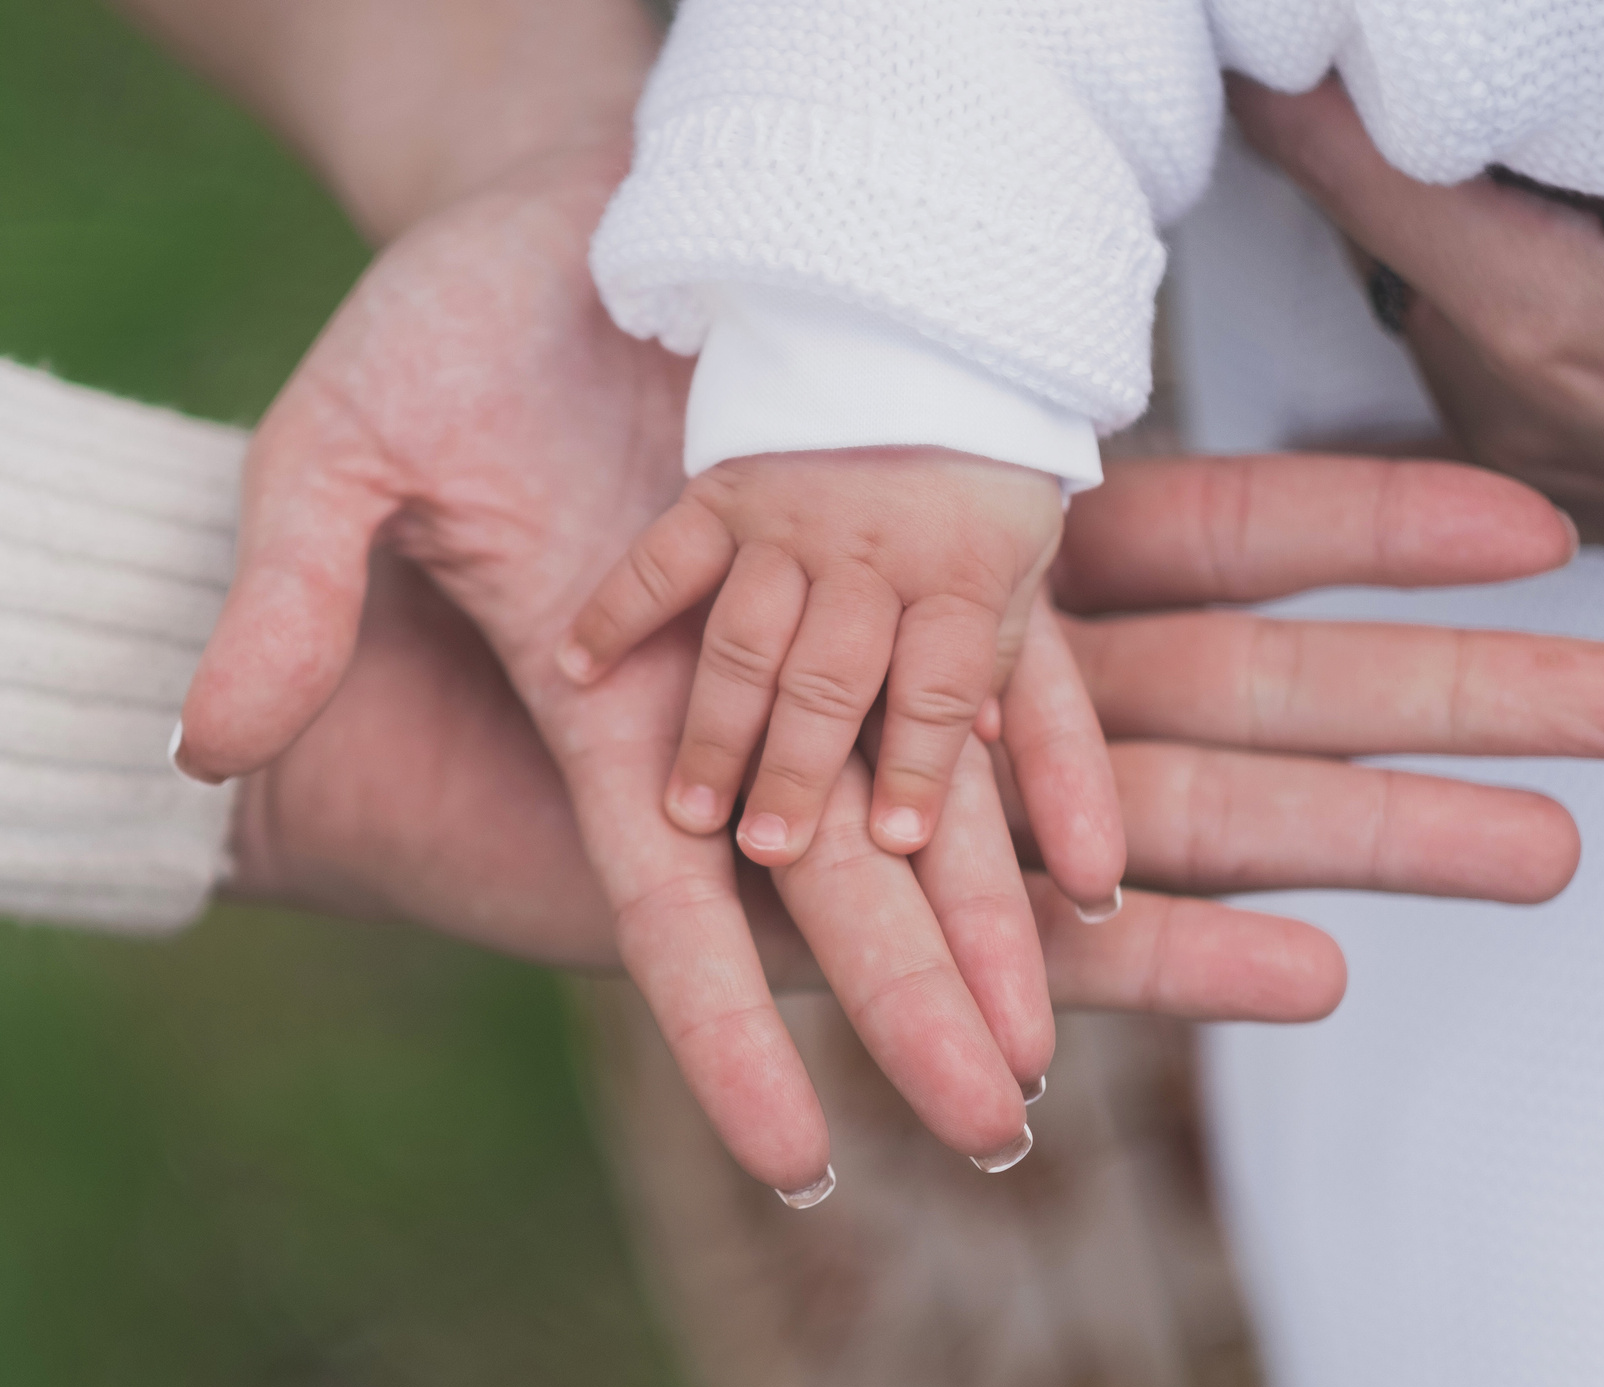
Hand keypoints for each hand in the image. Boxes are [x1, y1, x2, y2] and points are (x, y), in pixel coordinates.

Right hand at [184, 149, 1086, 1189]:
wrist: (558, 209)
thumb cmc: (433, 325)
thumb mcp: (337, 454)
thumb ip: (289, 598)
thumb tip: (201, 748)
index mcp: (604, 715)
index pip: (672, 907)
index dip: (727, 1033)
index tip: (796, 1165)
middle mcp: (726, 700)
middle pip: (835, 888)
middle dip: (911, 1012)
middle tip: (998, 1136)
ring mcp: (822, 620)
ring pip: (931, 802)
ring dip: (1002, 922)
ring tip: (1072, 1045)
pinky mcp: (896, 522)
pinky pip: (1000, 653)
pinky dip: (1048, 749)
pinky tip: (1114, 851)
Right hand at [558, 449, 1119, 903]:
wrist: (934, 319)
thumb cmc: (986, 465)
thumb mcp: (1026, 557)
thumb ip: (1005, 658)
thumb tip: (980, 753)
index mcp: (959, 572)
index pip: (938, 686)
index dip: (919, 766)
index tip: (894, 841)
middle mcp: (871, 552)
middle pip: (830, 678)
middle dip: (798, 772)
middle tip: (768, 849)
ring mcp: (791, 522)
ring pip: (745, 639)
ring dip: (715, 728)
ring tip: (686, 811)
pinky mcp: (727, 489)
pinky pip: (664, 557)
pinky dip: (617, 612)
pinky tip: (577, 673)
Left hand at [1230, 75, 1603, 580]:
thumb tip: (1496, 71)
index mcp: (1552, 317)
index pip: (1365, 174)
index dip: (1299, 96)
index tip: (1262, 40)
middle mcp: (1505, 398)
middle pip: (1382, 230)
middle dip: (1393, 142)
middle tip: (1420, 62)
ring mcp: (1518, 452)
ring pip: (1428, 288)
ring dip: (1454, 217)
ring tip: (1548, 169)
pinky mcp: (1544, 479)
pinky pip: (1474, 349)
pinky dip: (1493, 286)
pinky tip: (1575, 251)